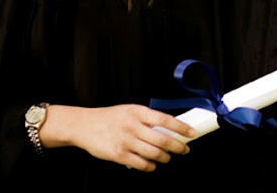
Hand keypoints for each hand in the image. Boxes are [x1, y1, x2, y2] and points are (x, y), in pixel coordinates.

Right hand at [41, 104, 195, 171]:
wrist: (85, 125)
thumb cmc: (110, 117)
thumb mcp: (130, 111)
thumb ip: (147, 119)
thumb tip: (169, 128)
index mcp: (138, 111)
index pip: (165, 119)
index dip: (181, 127)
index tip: (191, 133)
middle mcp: (133, 125)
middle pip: (162, 139)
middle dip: (178, 146)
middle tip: (184, 149)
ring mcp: (126, 141)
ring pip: (154, 153)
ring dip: (165, 157)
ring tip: (168, 157)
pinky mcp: (118, 155)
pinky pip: (141, 164)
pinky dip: (150, 166)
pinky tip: (153, 164)